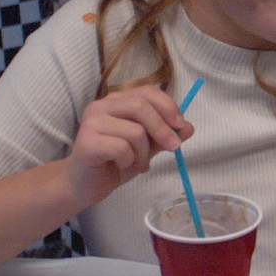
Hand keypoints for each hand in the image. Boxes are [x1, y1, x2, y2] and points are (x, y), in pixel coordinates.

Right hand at [66, 85, 191, 204]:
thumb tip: (189, 127)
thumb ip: (166, 135)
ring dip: (143, 153)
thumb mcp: (148, 146)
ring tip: (137, 164)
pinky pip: (122, 148)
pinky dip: (129, 161)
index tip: (181, 125)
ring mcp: (91, 122)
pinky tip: (121, 166)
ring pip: (135, 131)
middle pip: (141, 106)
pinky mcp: (86, 141)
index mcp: (117, 101)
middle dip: (163, 129)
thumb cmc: (116, 161)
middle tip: (173, 147)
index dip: (168, 106)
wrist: (86, 184)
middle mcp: (101, 106)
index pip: (147, 91)